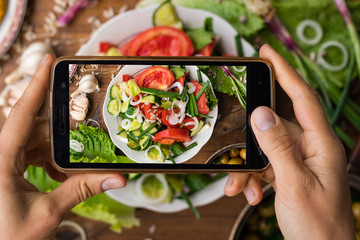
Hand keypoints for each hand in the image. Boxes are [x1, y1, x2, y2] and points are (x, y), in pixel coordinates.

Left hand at [0, 54, 126, 239]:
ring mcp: (1, 162)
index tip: (48, 60)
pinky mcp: (5, 170)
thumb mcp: (47, 213)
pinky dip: (49, 160)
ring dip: (57, 149)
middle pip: (33, 127)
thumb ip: (81, 191)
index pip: (21, 114)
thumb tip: (117, 178)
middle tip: (86, 125)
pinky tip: (61, 174)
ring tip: (77, 159)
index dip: (36, 85)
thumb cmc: (6, 237)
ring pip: (33, 141)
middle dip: (62, 129)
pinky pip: (30, 154)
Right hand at [224, 45, 354, 238]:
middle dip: (251, 131)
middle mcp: (310, 148)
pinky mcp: (288, 173)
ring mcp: (298, 161)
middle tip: (233, 117)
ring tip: (238, 186)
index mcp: (321, 144)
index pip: (303, 97)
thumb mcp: (294, 184)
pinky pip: (264, 166)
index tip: (267, 53)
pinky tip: (248, 194)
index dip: (285, 72)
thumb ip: (277, 147)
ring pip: (264, 149)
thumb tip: (261, 113)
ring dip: (247, 166)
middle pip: (276, 124)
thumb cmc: (318, 225)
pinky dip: (252, 178)